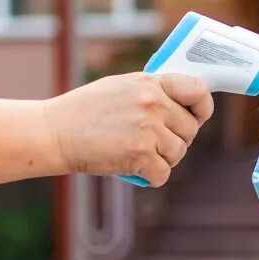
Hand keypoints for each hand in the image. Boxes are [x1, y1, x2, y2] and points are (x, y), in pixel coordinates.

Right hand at [43, 72, 214, 186]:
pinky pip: (163, 173)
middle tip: (154, 143)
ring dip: (163, 159)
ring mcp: (147, 129)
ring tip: (139, 154)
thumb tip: (182, 105)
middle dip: (176, 140)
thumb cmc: (85, 111)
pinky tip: (135, 169)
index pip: (197, 89)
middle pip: (190, 129)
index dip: (203, 107)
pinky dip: (151, 177)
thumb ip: (152, 93)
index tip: (198, 116)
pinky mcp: (140, 154)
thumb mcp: (121, 88)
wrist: (55, 132)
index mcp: (150, 83)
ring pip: (179, 153)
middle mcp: (153, 103)